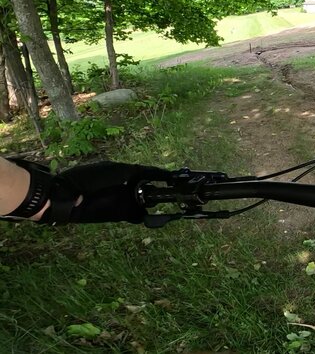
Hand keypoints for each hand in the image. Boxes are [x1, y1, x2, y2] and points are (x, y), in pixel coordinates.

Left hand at [45, 162, 170, 223]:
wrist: (67, 197)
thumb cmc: (90, 178)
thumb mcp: (117, 170)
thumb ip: (139, 171)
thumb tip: (160, 172)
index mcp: (124, 172)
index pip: (148, 173)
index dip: (161, 176)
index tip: (176, 177)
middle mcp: (126, 187)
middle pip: (148, 189)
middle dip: (160, 191)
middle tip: (176, 194)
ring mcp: (123, 201)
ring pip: (144, 203)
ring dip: (154, 204)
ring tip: (170, 204)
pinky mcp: (118, 215)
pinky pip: (136, 216)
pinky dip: (145, 216)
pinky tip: (154, 216)